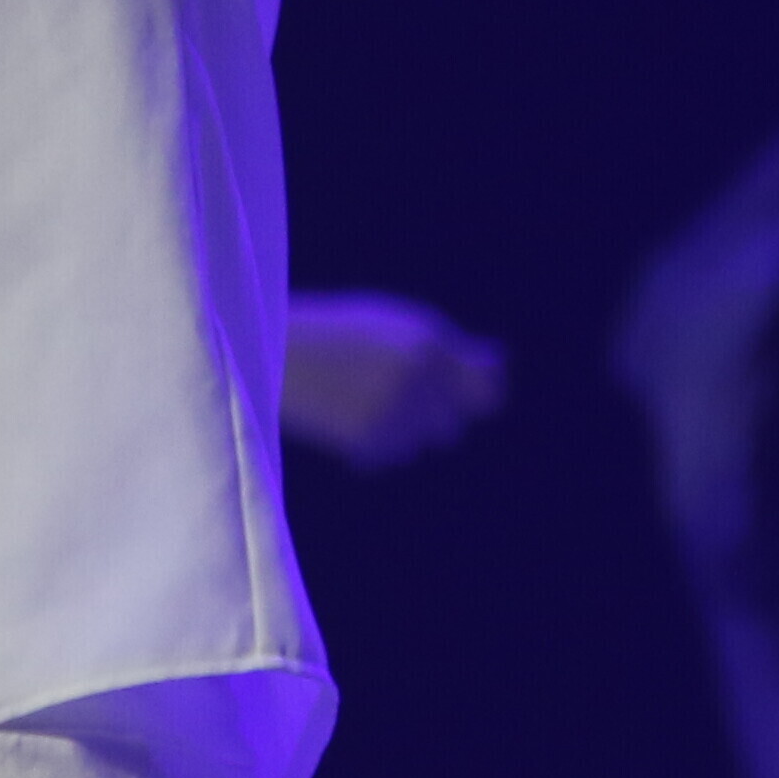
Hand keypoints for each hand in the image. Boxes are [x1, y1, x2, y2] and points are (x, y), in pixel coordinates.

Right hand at [277, 290, 510, 472]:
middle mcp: (417, 377)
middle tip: (396, 394)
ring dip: (405, 427)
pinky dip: (379, 441)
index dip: (484, 394)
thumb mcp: (397, 325)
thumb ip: (448, 348)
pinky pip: (393, 452)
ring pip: (422, 440)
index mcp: (427, 342)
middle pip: (452, 422)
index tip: (474, 397)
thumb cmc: (342, 333)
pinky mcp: (369, 439)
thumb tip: (500, 365)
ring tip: (366, 399)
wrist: (278, 352)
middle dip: (433, 414)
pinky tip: (350, 414)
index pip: (485, 386)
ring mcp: (393, 411)